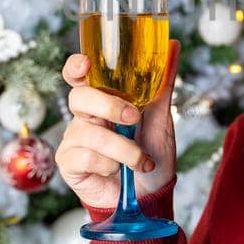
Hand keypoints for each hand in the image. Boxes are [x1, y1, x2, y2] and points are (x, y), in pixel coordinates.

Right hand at [56, 39, 180, 211]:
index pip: (78, 76)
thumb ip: (162, 83)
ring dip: (123, 149)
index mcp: (101, 100)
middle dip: (109, 105)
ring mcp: (74, 139)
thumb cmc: (151, 156)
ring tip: (140, 161)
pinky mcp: (69, 163)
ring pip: (90, 132)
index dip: (76, 67)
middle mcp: (84, 117)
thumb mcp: (161, 117)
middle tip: (134, 117)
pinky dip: (110, 165)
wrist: (151, 198)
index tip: (86, 63)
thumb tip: (173, 45)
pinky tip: (118, 173)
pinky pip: (86, 156)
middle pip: (80, 97)